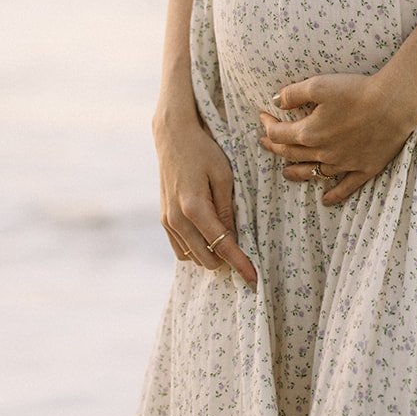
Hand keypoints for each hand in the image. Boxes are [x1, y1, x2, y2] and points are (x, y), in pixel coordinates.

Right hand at [152, 112, 258, 289]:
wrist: (173, 136)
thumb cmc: (203, 150)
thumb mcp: (223, 175)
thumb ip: (227, 209)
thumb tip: (231, 237)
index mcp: (194, 208)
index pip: (221, 245)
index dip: (239, 263)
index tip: (253, 279)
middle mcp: (176, 219)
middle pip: (206, 258)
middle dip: (226, 260)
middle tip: (244, 252)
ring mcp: (167, 221)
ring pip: (191, 257)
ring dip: (209, 255)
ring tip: (227, 241)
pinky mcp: (163, 218)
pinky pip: (180, 248)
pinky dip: (195, 248)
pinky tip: (208, 236)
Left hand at [258, 73, 416, 205]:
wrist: (394, 104)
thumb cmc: (357, 91)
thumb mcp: (319, 84)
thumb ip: (293, 94)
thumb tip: (275, 102)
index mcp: (310, 133)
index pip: (279, 134)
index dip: (267, 125)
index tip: (262, 115)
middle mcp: (323, 153)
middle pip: (291, 154)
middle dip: (274, 148)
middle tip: (265, 142)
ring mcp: (343, 164)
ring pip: (312, 173)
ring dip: (296, 173)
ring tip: (285, 172)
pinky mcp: (364, 168)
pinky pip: (345, 188)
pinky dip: (334, 195)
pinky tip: (326, 200)